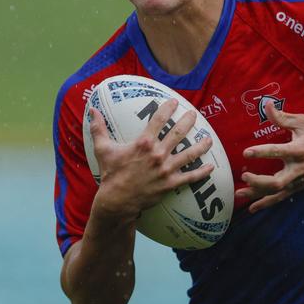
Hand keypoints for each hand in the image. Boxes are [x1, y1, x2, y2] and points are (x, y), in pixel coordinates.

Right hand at [89, 98, 213, 219]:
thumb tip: (92, 110)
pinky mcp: (170, 184)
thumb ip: (99, 128)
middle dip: (188, 121)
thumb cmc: (111, 174)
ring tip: (209, 139)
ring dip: (201, 145)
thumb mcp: (103, 149)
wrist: (117, 201)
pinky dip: (202, 172)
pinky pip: (190, 177)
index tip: (175, 102)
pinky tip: (211, 167)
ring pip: (189, 154)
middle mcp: (157, 154)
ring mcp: (166, 169)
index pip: (159, 120)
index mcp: (143, 143)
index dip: (168, 108)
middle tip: (194, 114)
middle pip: (178, 133)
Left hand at [236, 100, 303, 213]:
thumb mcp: (302, 122)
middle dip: (258, 182)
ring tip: (239, 194)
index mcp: (299, 150)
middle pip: (277, 182)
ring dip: (257, 195)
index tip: (246, 152)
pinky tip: (253, 207)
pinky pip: (281, 197)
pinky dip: (266, 203)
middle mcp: (299, 169)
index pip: (278, 152)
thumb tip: (266, 105)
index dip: (261, 152)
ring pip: (277, 193)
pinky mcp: (299, 186)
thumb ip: (282, 117)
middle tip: (244, 176)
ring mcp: (299, 180)